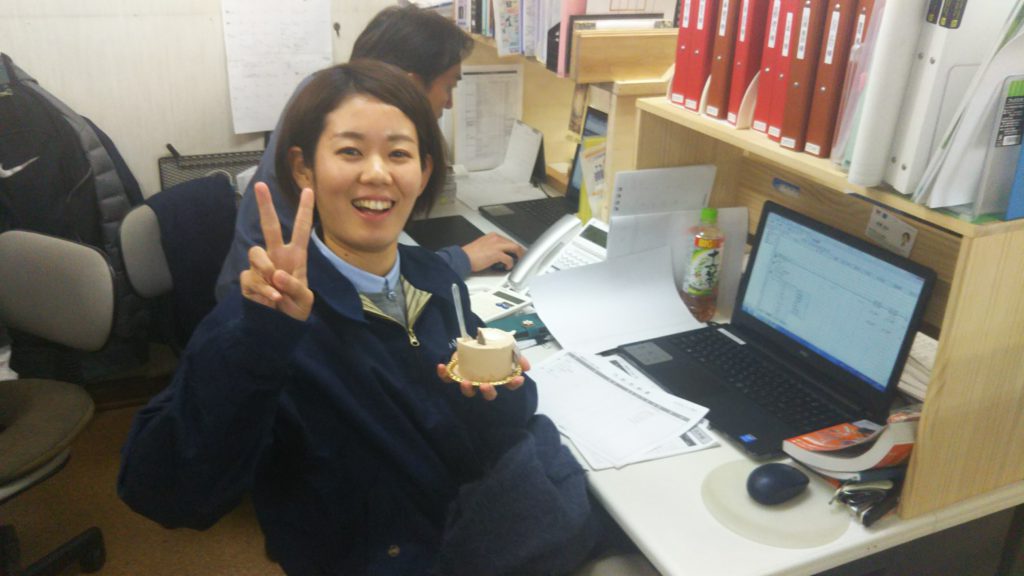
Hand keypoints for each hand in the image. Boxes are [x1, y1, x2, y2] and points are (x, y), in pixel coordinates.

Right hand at [240, 182, 314, 320]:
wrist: (280, 327)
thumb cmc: (296, 310)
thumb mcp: (305, 301)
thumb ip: (296, 287)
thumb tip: (278, 275)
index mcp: (296, 256)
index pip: (301, 229)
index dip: (305, 210)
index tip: (309, 189)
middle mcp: (276, 256)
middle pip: (269, 226)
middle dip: (265, 205)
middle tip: (260, 185)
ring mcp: (261, 267)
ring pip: (255, 254)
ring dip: (265, 270)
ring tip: (277, 293)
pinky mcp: (248, 280)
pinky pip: (250, 278)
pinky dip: (261, 291)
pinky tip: (269, 302)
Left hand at [436, 353, 530, 400]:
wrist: (474, 340)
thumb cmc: (491, 347)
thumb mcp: (506, 348)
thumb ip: (516, 356)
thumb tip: (526, 367)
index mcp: (498, 377)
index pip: (508, 385)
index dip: (513, 384)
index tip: (517, 379)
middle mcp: (484, 382)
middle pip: (488, 394)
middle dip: (488, 392)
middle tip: (486, 386)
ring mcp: (470, 379)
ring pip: (468, 391)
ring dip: (466, 389)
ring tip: (464, 382)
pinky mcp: (456, 374)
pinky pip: (448, 379)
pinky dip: (443, 375)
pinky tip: (441, 367)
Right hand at [461, 233, 524, 271]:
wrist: (462, 258)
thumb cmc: (469, 254)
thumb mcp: (482, 246)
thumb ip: (492, 247)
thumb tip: (499, 254)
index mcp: (492, 236)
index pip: (508, 240)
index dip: (513, 247)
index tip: (515, 252)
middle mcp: (496, 238)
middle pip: (514, 243)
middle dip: (519, 251)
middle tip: (521, 257)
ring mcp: (497, 245)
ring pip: (515, 248)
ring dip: (518, 256)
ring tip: (518, 262)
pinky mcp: (497, 254)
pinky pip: (509, 259)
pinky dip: (510, 264)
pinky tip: (507, 267)